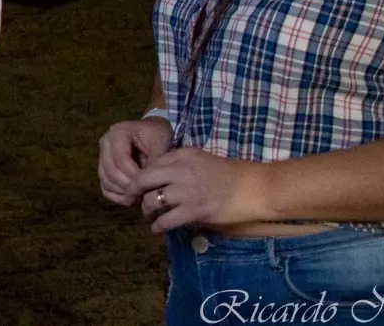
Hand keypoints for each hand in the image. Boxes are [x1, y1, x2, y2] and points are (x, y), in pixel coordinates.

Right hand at [98, 117, 174, 206]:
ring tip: (139, 197)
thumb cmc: (157, 136)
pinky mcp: (103, 169)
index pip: (120, 158)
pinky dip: (117, 196)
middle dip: (127, 185)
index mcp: (118, 132)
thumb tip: (149, 185)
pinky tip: (132, 199)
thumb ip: (155, 162)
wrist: (152, 133)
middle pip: (110, 170)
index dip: (133, 174)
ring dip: (122, 192)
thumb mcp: (161, 144)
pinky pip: (105, 187)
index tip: (149, 183)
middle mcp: (105, 143)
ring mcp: (102, 156)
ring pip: (105, 180)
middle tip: (144, 194)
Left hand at [126, 146, 267, 233]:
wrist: (253, 187)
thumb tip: (158, 176)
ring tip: (148, 215)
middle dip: (132, 190)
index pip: (150, 163)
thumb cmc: (229, 174)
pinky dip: (158, 226)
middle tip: (130, 199)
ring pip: (152, 201)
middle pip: (143, 179)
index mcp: (182, 155)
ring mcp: (187, 191)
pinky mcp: (195, 210)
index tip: (136, 185)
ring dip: (146, 210)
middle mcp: (180, 170)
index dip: (140, 175)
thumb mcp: (200, 159)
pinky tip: (157, 229)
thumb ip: (179, 164)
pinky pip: (167, 220)